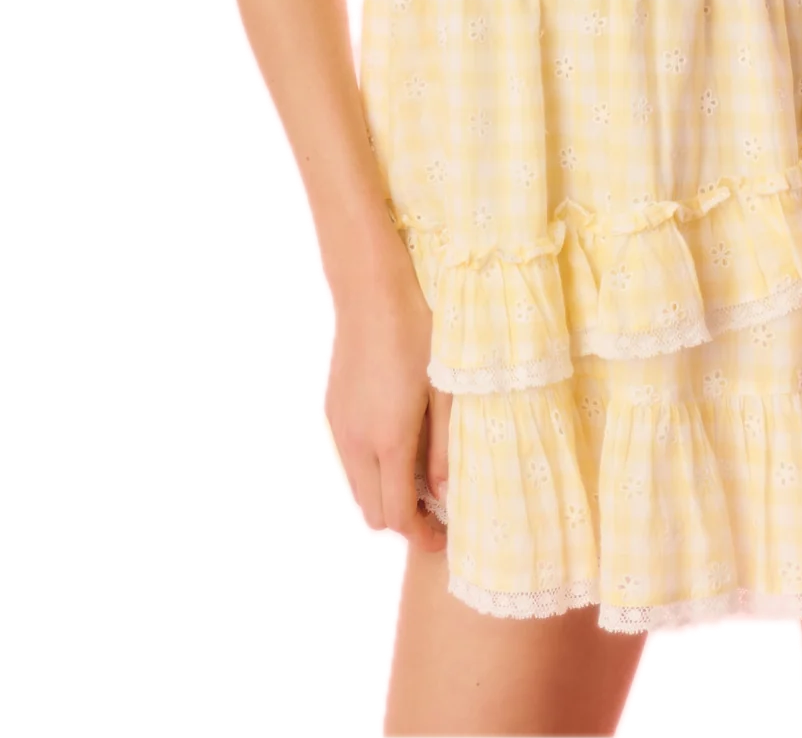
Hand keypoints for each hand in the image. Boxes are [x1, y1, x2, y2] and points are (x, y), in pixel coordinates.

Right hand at [318, 270, 452, 555]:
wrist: (370, 289)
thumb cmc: (420, 332)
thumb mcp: (445, 389)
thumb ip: (445, 447)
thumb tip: (445, 495)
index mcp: (389, 439)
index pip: (397, 516)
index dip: (421, 536)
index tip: (444, 535)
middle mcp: (357, 442)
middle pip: (371, 513)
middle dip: (402, 522)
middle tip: (435, 507)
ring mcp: (338, 427)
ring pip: (356, 489)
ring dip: (384, 495)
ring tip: (420, 472)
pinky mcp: (331, 411)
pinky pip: (349, 460)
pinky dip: (371, 470)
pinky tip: (397, 441)